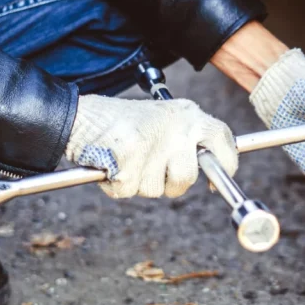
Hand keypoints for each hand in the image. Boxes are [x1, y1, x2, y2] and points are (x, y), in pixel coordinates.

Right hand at [66, 95, 237, 198]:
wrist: (78, 116)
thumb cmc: (122, 124)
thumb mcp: (164, 121)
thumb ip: (189, 142)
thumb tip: (215, 175)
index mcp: (188, 115)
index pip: (223, 139)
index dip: (226, 165)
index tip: (215, 185)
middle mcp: (176, 126)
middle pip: (187, 178)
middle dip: (170, 185)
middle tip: (151, 169)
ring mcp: (153, 141)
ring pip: (157, 189)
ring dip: (139, 184)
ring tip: (127, 159)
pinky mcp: (129, 156)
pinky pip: (128, 190)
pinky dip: (116, 185)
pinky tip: (111, 164)